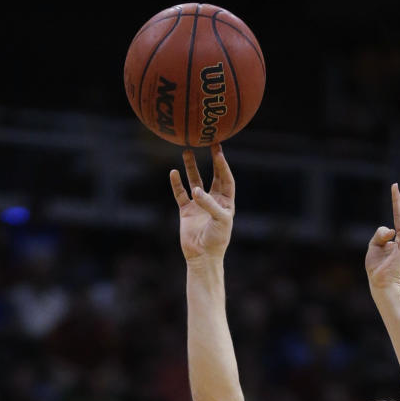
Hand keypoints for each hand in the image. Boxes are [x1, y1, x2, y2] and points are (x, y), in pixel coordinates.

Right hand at [169, 144, 234, 261]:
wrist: (202, 258)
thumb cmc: (217, 240)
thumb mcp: (219, 220)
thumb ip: (209, 204)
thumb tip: (196, 190)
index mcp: (226, 202)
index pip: (225, 178)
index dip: (222, 165)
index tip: (218, 150)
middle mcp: (213, 201)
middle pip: (213, 175)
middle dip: (211, 160)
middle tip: (208, 142)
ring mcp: (199, 205)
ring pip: (194, 181)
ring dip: (191, 167)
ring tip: (187, 151)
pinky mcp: (186, 211)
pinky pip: (180, 194)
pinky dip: (177, 183)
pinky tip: (173, 172)